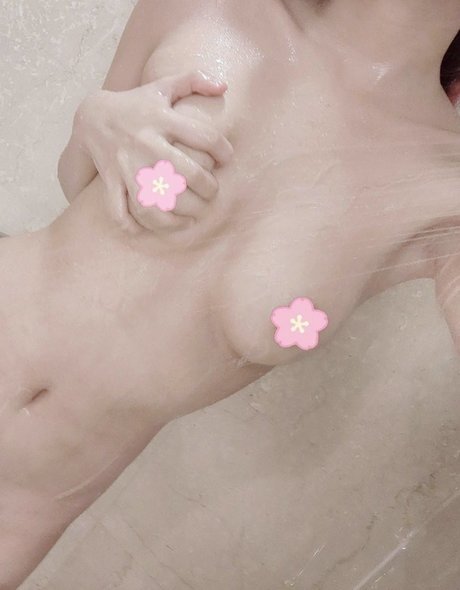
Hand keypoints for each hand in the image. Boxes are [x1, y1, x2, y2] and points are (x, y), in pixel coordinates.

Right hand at [72, 70, 233, 230]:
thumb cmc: (136, 105)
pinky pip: (120, 211)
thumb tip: (223, 86)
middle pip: (188, 174)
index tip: (227, 159)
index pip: (205, 137)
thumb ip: (193, 80)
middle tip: (212, 194)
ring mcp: (127, 166)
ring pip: (157, 201)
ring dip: (177, 216)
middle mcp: (146, 144)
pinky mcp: (112, 182)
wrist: (91, 116)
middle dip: (208, 190)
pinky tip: (153, 229)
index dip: (223, 151)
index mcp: (162, 120)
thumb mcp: (162, 86)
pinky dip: (134, 226)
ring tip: (191, 220)